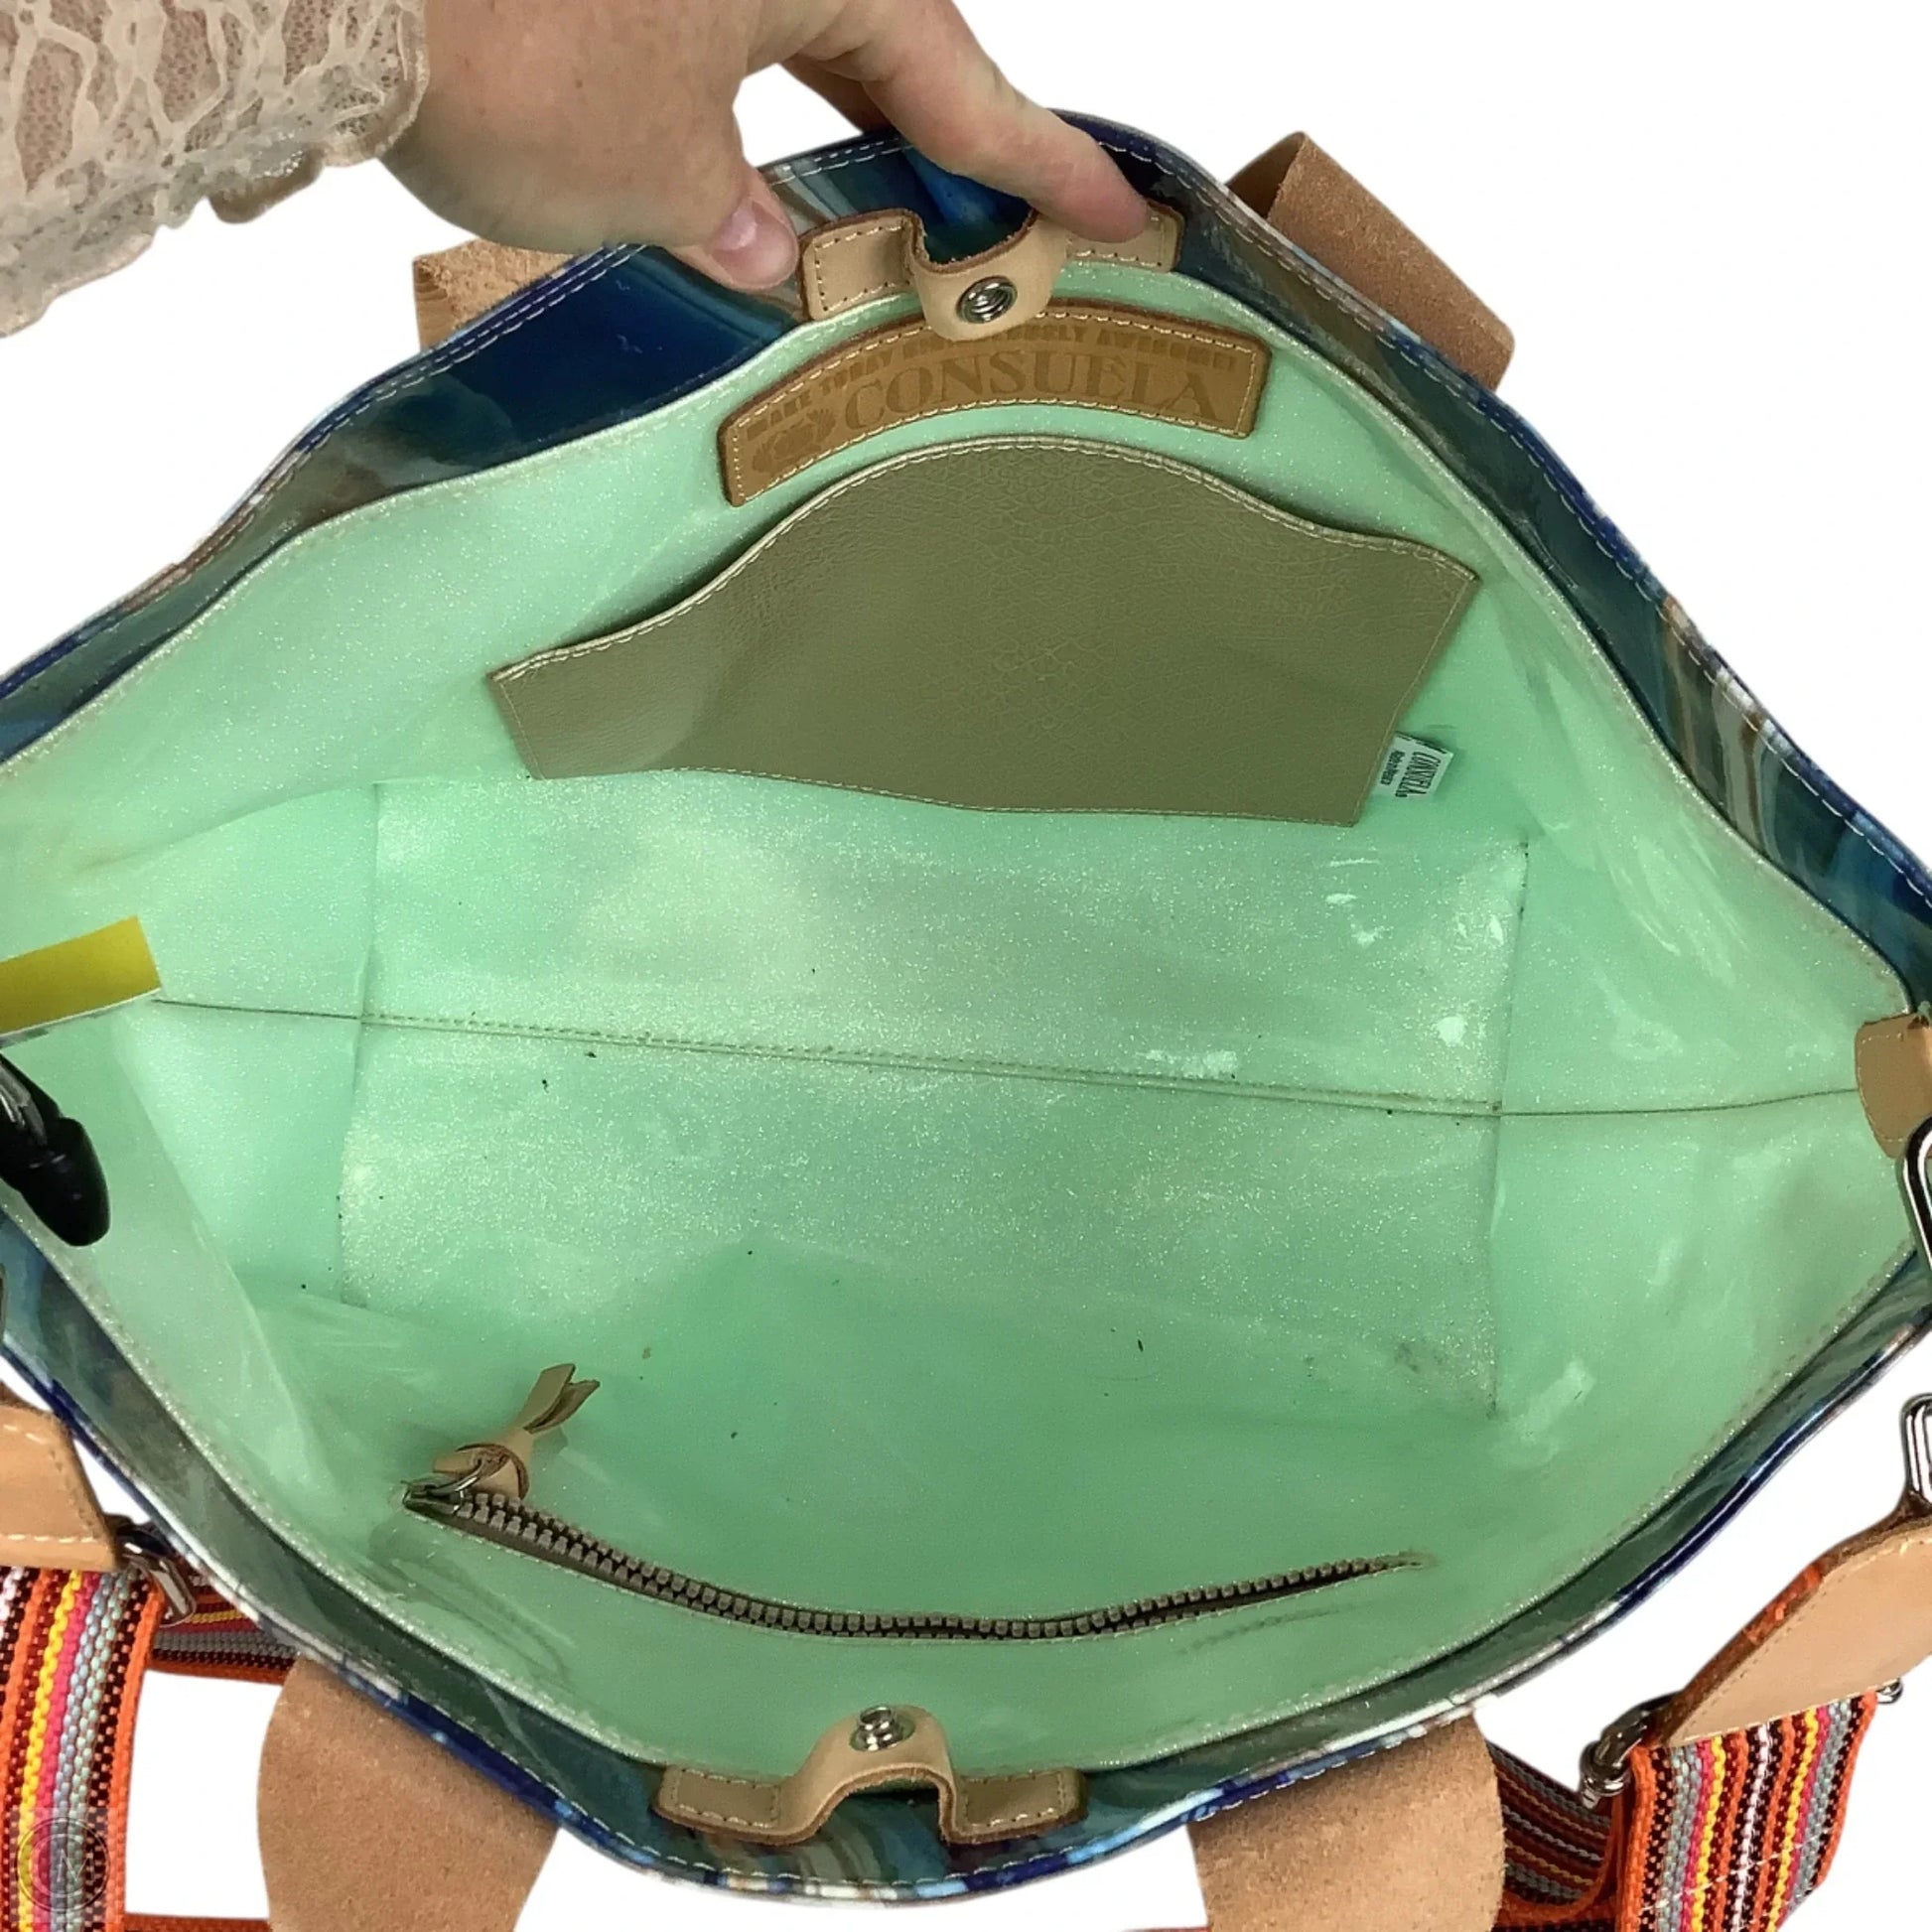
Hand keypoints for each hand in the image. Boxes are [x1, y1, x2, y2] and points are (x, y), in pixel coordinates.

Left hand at [387, 0, 1146, 290]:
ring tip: (875, 223)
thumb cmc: (514, 59)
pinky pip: (708, 32)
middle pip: (882, 42)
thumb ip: (734, 219)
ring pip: (792, 34)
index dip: (1039, 164)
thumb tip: (762, 246)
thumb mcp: (658, 182)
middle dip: (937, 143)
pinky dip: (734, 104)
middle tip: (1001, 228)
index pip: (959, 82)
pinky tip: (737, 176)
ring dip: (830, 128)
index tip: (1117, 212)